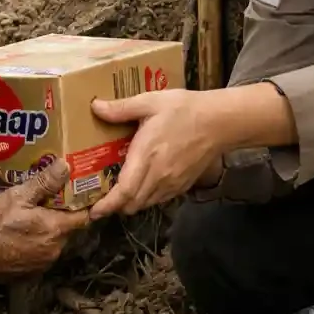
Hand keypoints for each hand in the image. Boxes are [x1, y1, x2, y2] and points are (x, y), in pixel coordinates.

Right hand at [0, 159, 87, 279]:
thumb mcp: (18, 197)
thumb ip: (45, 182)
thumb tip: (66, 166)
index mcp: (58, 228)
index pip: (84, 216)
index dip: (82, 204)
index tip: (76, 192)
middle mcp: (57, 247)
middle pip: (69, 228)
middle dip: (61, 214)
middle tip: (49, 198)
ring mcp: (45, 262)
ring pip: (55, 241)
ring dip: (48, 229)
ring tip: (34, 213)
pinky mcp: (33, 271)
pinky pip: (42, 252)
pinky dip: (37, 242)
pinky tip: (22, 233)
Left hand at [89, 90, 219, 216]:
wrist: (219, 122)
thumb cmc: (183, 109)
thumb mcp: (150, 102)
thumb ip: (121, 108)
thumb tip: (95, 107)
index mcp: (146, 156)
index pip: (124, 191)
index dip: (108, 205)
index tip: (94, 211)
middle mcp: (158, 175)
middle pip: (132, 204)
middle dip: (115, 207)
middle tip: (100, 201)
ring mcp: (172, 183)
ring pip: (145, 204)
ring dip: (130, 203)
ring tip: (119, 195)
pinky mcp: (183, 185)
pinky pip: (159, 200)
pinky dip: (146, 199)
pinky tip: (143, 187)